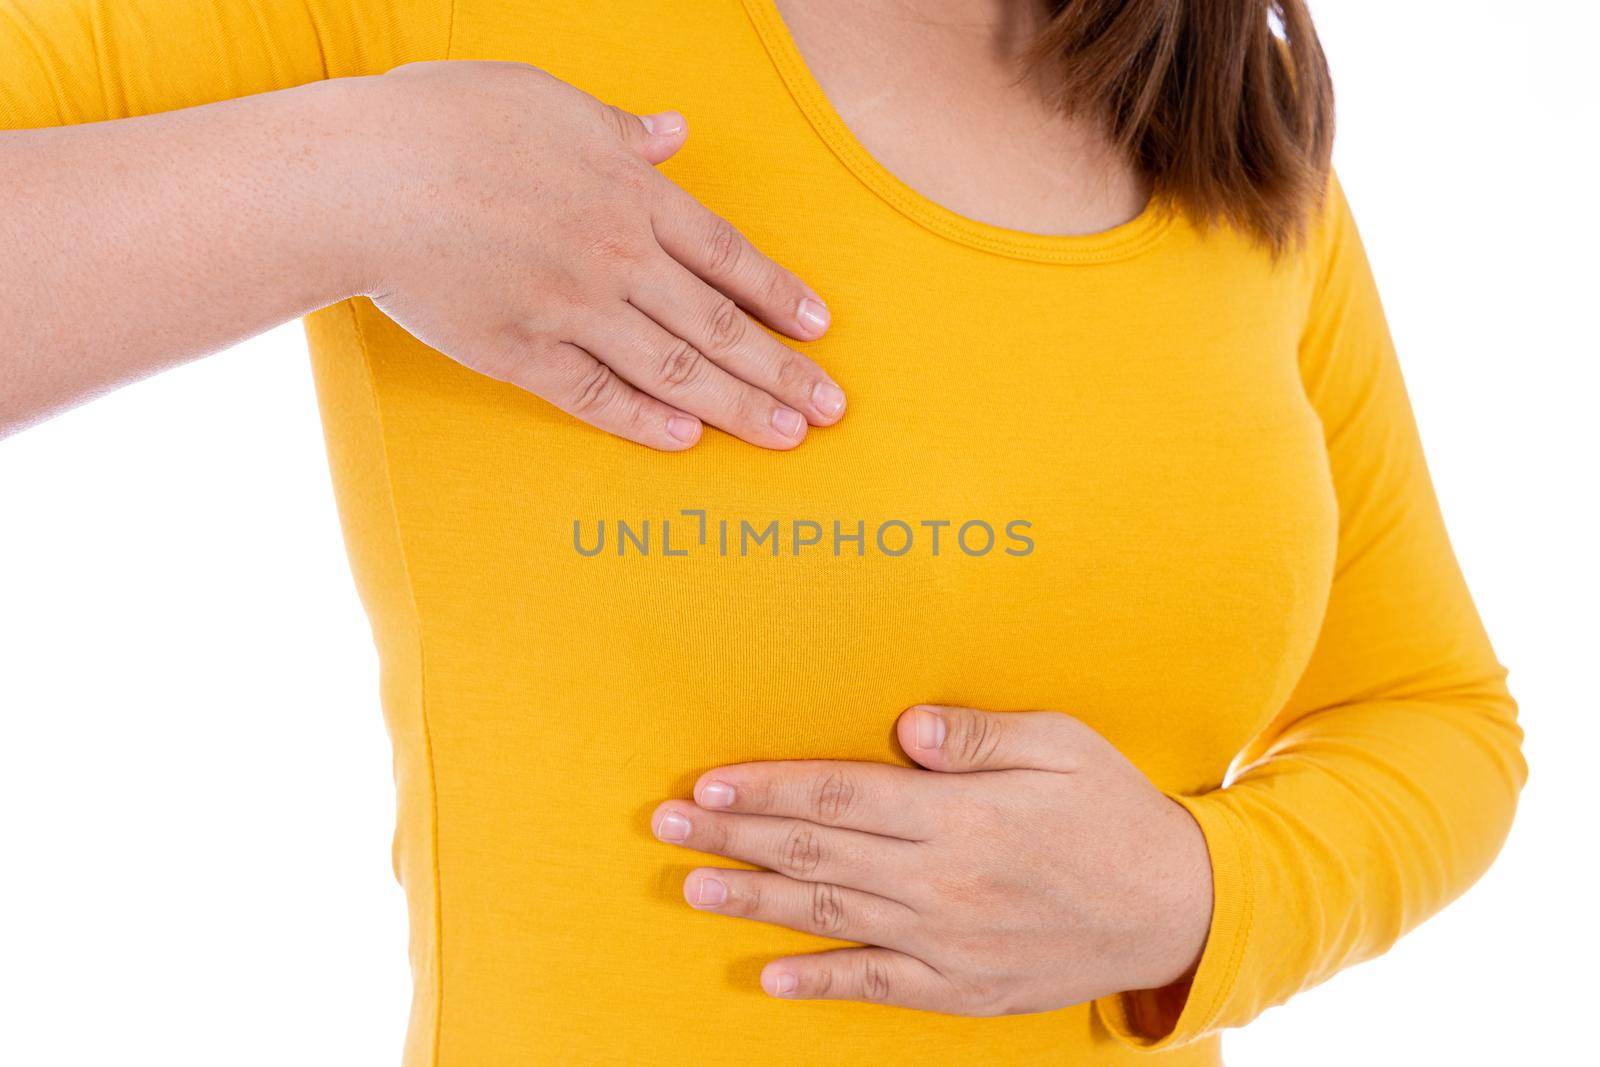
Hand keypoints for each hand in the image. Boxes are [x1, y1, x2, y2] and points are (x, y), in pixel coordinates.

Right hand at [344, 61, 843, 449]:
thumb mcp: (547, 101)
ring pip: (673, 367)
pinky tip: (686, 439)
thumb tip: (674, 131)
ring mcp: (570, 308)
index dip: (779, 295)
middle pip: (718, 323)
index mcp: (628, 192)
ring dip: (736, 406)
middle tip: (832, 408)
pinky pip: (594, 394)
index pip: (725, 255)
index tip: (819, 330)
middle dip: (782, 370)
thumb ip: (619, 129)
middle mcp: (615, 256)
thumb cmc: (447, 121)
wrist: (364, 176)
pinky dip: (643, 419)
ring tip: (786, 436)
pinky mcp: (519, 352)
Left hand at [649, 705, 1214, 1014]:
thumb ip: (981, 737)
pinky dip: (821, 982)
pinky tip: (770, 977)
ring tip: (691, 886)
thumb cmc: (1113, 811)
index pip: (838, 793)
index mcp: (960, 813)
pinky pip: (878, 985)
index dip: (765, 787)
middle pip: (816, 851)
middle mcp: (942, 878)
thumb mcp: (1062, 747)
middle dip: (734, 836)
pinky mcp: (963, 986)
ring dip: (754, 901)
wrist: (1175, 910)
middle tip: (667, 823)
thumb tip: (909, 728)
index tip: (707, 782)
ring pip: (830, 916)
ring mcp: (948, 940)